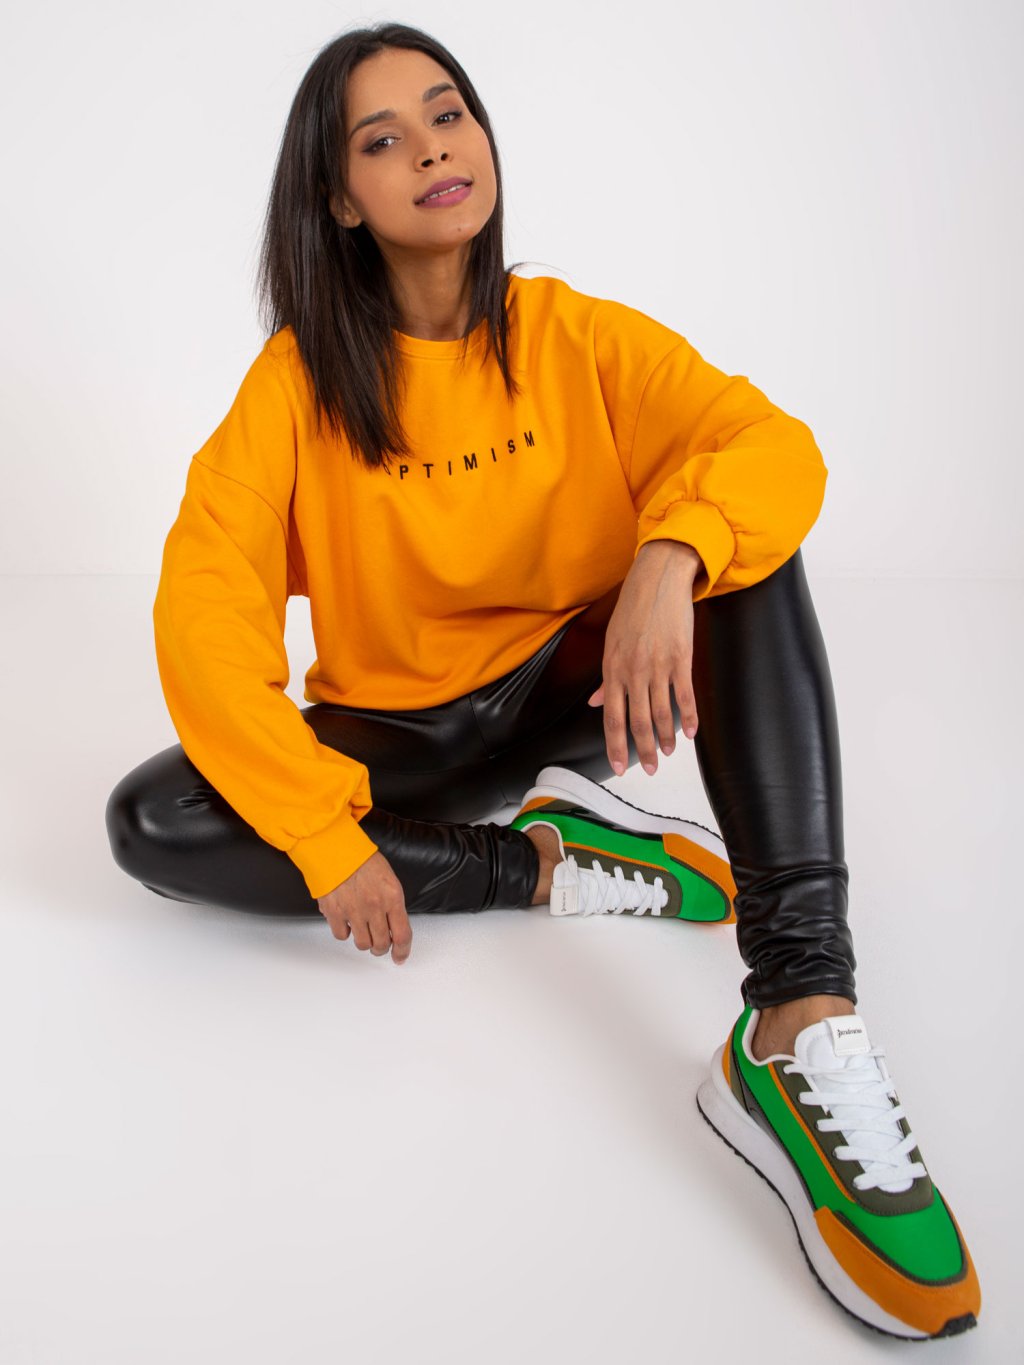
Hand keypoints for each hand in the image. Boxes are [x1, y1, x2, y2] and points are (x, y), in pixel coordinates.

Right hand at [317, 851, 412, 963]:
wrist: (335, 848)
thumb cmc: (361, 860)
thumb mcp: (388, 879)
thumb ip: (392, 904)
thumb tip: (393, 927)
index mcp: (392, 897)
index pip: (403, 934)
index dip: (402, 950)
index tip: (400, 956)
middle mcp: (374, 906)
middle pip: (382, 944)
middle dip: (381, 948)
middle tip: (378, 944)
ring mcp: (354, 911)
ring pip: (362, 944)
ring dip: (364, 942)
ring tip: (362, 931)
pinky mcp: (334, 912)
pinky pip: (342, 935)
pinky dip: (344, 932)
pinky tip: (346, 921)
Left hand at [587, 541, 701, 775]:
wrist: (658, 579)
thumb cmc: (633, 610)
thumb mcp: (612, 642)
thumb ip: (606, 677)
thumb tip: (596, 702)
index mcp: (612, 669)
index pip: (611, 716)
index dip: (615, 745)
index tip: (618, 767)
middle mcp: (632, 671)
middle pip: (636, 721)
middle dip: (643, 750)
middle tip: (649, 770)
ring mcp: (657, 666)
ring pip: (660, 712)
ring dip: (665, 738)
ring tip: (669, 754)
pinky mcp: (680, 658)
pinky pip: (683, 695)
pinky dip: (688, 717)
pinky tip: (690, 734)